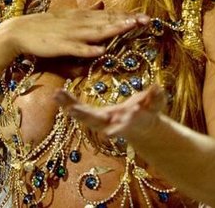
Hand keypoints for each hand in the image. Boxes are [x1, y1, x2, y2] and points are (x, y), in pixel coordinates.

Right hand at [0, 9, 149, 58]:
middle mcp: (80, 23)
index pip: (110, 15)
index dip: (128, 15)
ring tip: (130, 27)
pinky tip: (100, 51)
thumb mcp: (69, 18)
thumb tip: (102, 7)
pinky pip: (77, 48)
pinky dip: (89, 50)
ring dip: (114, 29)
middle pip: (108, 21)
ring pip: (97, 32)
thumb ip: (87, 15)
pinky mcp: (61, 46)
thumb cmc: (46, 27)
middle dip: (128, 20)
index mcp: (83, 17)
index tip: (145, 16)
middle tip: (147, 20)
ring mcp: (71, 34)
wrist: (21, 31)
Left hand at [53, 84, 167, 140]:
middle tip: (72, 109)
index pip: (121, 126)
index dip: (117, 127)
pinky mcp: (92, 116)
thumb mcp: (155, 106)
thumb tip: (157, 87)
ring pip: (82, 115)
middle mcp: (109, 124)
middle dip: (84, 115)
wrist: (139, 125)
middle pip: (94, 122)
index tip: (110, 124)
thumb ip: (156, 98)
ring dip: (69, 105)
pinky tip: (57, 94)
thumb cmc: (148, 114)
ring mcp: (99, 121)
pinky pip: (78, 109)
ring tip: (57, 94)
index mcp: (125, 123)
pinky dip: (68, 102)